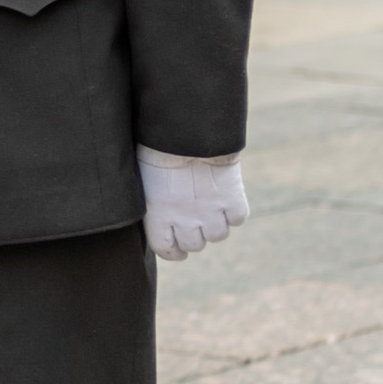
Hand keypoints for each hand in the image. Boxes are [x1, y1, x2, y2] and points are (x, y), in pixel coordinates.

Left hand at [137, 147, 249, 261]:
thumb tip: (160, 213)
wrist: (187, 132)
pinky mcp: (232, 201)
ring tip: (212, 204)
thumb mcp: (145, 177)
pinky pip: (237, 218)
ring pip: (218, 235)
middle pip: (195, 245)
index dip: (174, 251)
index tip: (179, 248)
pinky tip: (227, 195)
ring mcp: (211, 213)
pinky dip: (234, 210)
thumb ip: (154, 202)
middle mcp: (184, 221)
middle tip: (196, 219)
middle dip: (196, 235)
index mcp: (157, 217)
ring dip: (216, 223)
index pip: (166, 250)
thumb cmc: (158, 148)